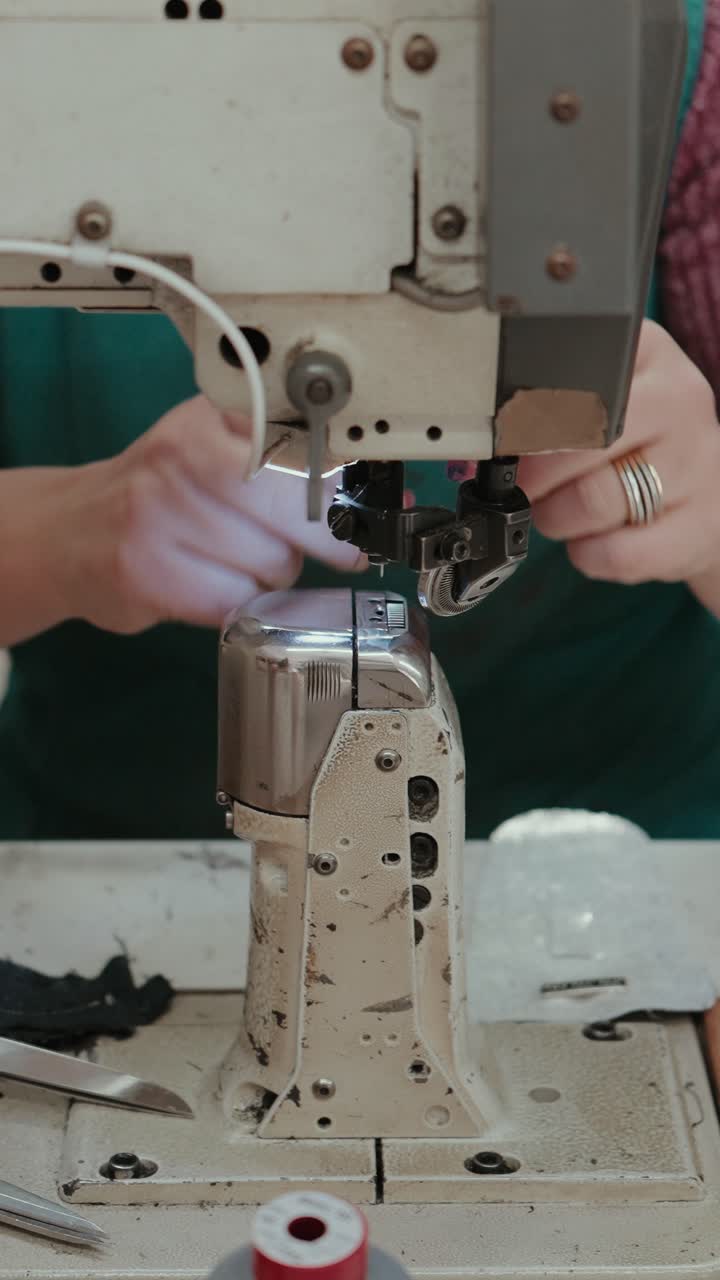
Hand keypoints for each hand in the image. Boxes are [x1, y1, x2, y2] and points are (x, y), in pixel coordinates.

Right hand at [64, 396, 362, 633]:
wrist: (69, 531)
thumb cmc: (159, 493)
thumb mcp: (214, 450)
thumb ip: (286, 460)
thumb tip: (374, 493)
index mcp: (207, 419)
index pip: (304, 448)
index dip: (345, 487)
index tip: (366, 509)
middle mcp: (180, 458)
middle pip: (297, 510)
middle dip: (321, 540)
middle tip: (322, 548)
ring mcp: (158, 515)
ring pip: (272, 564)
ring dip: (274, 577)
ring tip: (241, 563)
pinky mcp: (147, 573)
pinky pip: (235, 603)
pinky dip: (240, 606)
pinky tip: (216, 587)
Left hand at [515, 321, 719, 596]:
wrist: (710, 493)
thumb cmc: (639, 443)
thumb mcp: (607, 399)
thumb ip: (547, 404)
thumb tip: (477, 444)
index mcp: (649, 356)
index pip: (574, 376)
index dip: (527, 416)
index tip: (508, 438)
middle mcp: (678, 403)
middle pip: (579, 439)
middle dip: (535, 475)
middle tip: (529, 485)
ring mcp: (695, 466)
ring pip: (594, 500)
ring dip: (556, 518)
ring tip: (559, 513)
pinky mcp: (698, 528)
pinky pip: (618, 553)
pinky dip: (588, 555)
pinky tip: (589, 544)